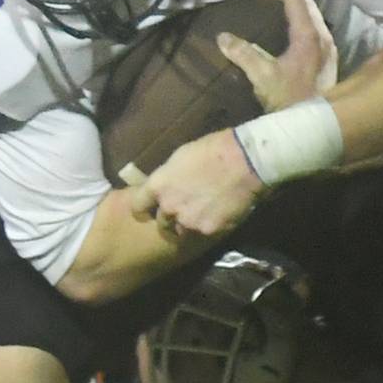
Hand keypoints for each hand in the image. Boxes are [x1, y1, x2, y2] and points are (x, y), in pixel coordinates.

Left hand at [129, 129, 264, 240]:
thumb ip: (168, 177)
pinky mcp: (208, 231)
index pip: (138, 207)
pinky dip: (209, 227)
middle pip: (162, 222)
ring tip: (204, 214)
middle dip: (171, 217)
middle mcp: (168, 207)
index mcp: (158, 186)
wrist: (245, 161)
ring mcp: (188, 221)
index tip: (152, 208)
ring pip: (182, 231)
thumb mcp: (180, 158)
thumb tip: (166, 185)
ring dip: (189, 225)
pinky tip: (220, 215)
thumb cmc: (213, 150)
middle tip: (187, 208)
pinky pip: (204, 233)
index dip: (146, 208)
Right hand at [217, 0, 337, 112]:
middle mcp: (324, 38)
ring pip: (316, 21)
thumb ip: (242, 53)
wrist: (315, 129)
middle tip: (267, 10)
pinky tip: (290, 47)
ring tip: (277, 26)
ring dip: (298, 17)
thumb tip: (223, 37)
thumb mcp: (261, 77)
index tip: (257, 0)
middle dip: (288, 2)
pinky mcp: (331, 65)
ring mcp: (330, 51)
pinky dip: (304, 32)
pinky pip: (319, 37)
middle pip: (308, 6)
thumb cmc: (290, 101)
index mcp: (308, 36)